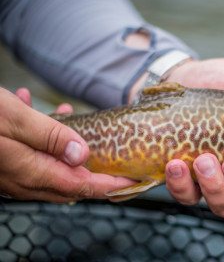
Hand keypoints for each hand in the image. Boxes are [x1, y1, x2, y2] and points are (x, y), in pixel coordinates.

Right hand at [0, 87, 134, 202]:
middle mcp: (24, 180)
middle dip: (98, 174)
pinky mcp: (6, 165)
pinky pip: (35, 159)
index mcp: (33, 172)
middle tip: (120, 162)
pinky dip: (46, 142)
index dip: (112, 185)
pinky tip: (42, 115)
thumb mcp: (15, 120)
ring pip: (55, 169)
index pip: (83, 186)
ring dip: (70, 151)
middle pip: (73, 184)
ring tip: (75, 123)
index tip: (133, 181)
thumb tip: (82, 154)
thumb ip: (51, 137)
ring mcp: (14, 175)